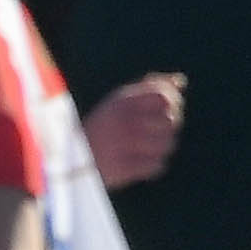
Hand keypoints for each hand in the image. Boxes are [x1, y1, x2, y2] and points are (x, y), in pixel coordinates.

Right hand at [85, 73, 187, 188]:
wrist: (70, 160)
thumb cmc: (101, 127)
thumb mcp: (119, 101)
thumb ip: (149, 87)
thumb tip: (180, 81)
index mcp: (122, 101)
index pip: (164, 95)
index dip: (173, 103)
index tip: (167, 110)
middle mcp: (125, 120)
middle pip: (171, 121)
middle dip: (169, 128)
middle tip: (155, 133)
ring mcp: (125, 145)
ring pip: (168, 145)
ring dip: (162, 149)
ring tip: (146, 149)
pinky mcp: (124, 168)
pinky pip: (157, 166)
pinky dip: (153, 167)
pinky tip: (140, 163)